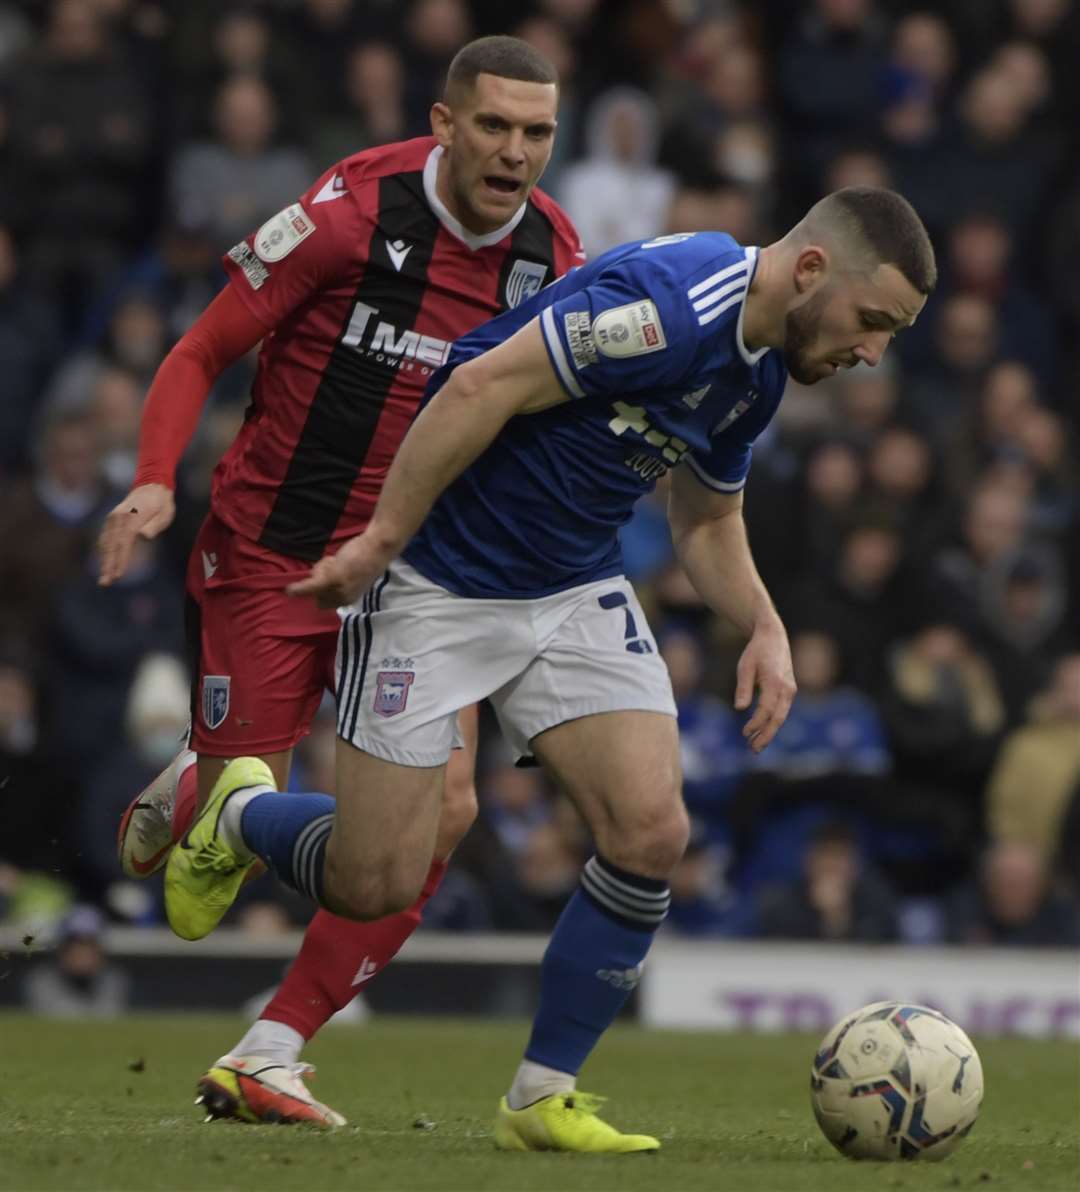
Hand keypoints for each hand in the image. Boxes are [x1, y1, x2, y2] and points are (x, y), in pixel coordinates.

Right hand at [98, 483, 174, 585]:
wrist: (151, 486)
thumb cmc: (162, 504)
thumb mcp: (165, 514)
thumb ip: (154, 526)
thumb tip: (143, 536)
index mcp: (132, 517)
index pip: (124, 543)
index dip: (120, 560)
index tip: (117, 575)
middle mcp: (118, 518)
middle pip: (111, 546)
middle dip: (108, 566)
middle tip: (105, 583)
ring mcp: (112, 518)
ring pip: (106, 543)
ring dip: (104, 561)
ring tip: (104, 579)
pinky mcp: (111, 520)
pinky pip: (105, 539)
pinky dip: (104, 552)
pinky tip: (105, 564)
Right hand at [286, 531, 393, 608]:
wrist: (378, 547)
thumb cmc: (366, 556)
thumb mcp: (354, 575)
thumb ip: (340, 583)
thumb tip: (319, 584)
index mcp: (349, 599)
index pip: (324, 602)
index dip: (323, 588)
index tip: (333, 572)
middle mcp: (344, 598)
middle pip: (317, 594)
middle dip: (319, 578)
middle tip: (333, 563)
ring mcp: (339, 589)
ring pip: (314, 584)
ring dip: (320, 569)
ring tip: (335, 559)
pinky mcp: (334, 578)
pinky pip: (311, 587)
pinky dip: (299, 589)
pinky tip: (289, 591)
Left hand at [733, 620, 795, 752]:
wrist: (773, 638)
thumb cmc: (756, 652)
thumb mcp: (745, 666)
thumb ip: (743, 688)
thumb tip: (740, 709)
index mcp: (775, 682)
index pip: (766, 709)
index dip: (756, 723)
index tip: (745, 733)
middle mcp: (787, 688)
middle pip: (778, 718)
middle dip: (766, 735)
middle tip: (753, 749)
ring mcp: (790, 691)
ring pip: (781, 717)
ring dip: (769, 732)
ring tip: (756, 746)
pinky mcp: (789, 692)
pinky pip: (782, 711)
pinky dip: (772, 723)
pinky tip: (762, 732)